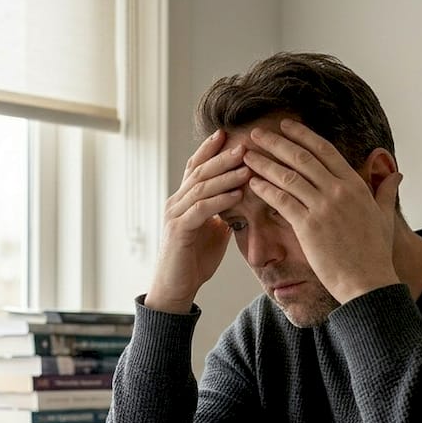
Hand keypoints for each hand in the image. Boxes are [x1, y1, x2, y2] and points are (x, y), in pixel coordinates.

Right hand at [146, 130, 252, 312]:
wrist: (175, 289)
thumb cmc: (194, 262)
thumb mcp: (213, 232)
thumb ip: (222, 213)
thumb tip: (239, 198)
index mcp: (183, 200)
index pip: (195, 167)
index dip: (209, 150)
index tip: (227, 133)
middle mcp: (175, 202)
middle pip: (199, 171)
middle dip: (222, 157)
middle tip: (244, 144)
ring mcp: (175, 215)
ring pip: (200, 187)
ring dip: (225, 176)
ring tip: (246, 166)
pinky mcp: (179, 231)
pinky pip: (201, 210)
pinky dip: (219, 200)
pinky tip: (236, 194)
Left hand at [244, 119, 402, 302]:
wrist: (367, 281)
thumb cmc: (375, 253)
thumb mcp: (385, 216)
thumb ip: (386, 192)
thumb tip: (396, 174)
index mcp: (355, 185)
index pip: (325, 150)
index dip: (302, 135)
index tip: (285, 126)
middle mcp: (338, 191)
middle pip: (302, 157)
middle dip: (276, 143)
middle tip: (256, 133)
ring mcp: (323, 207)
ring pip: (288, 176)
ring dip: (264, 163)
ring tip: (246, 155)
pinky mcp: (308, 226)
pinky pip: (282, 201)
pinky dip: (265, 189)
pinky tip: (252, 182)